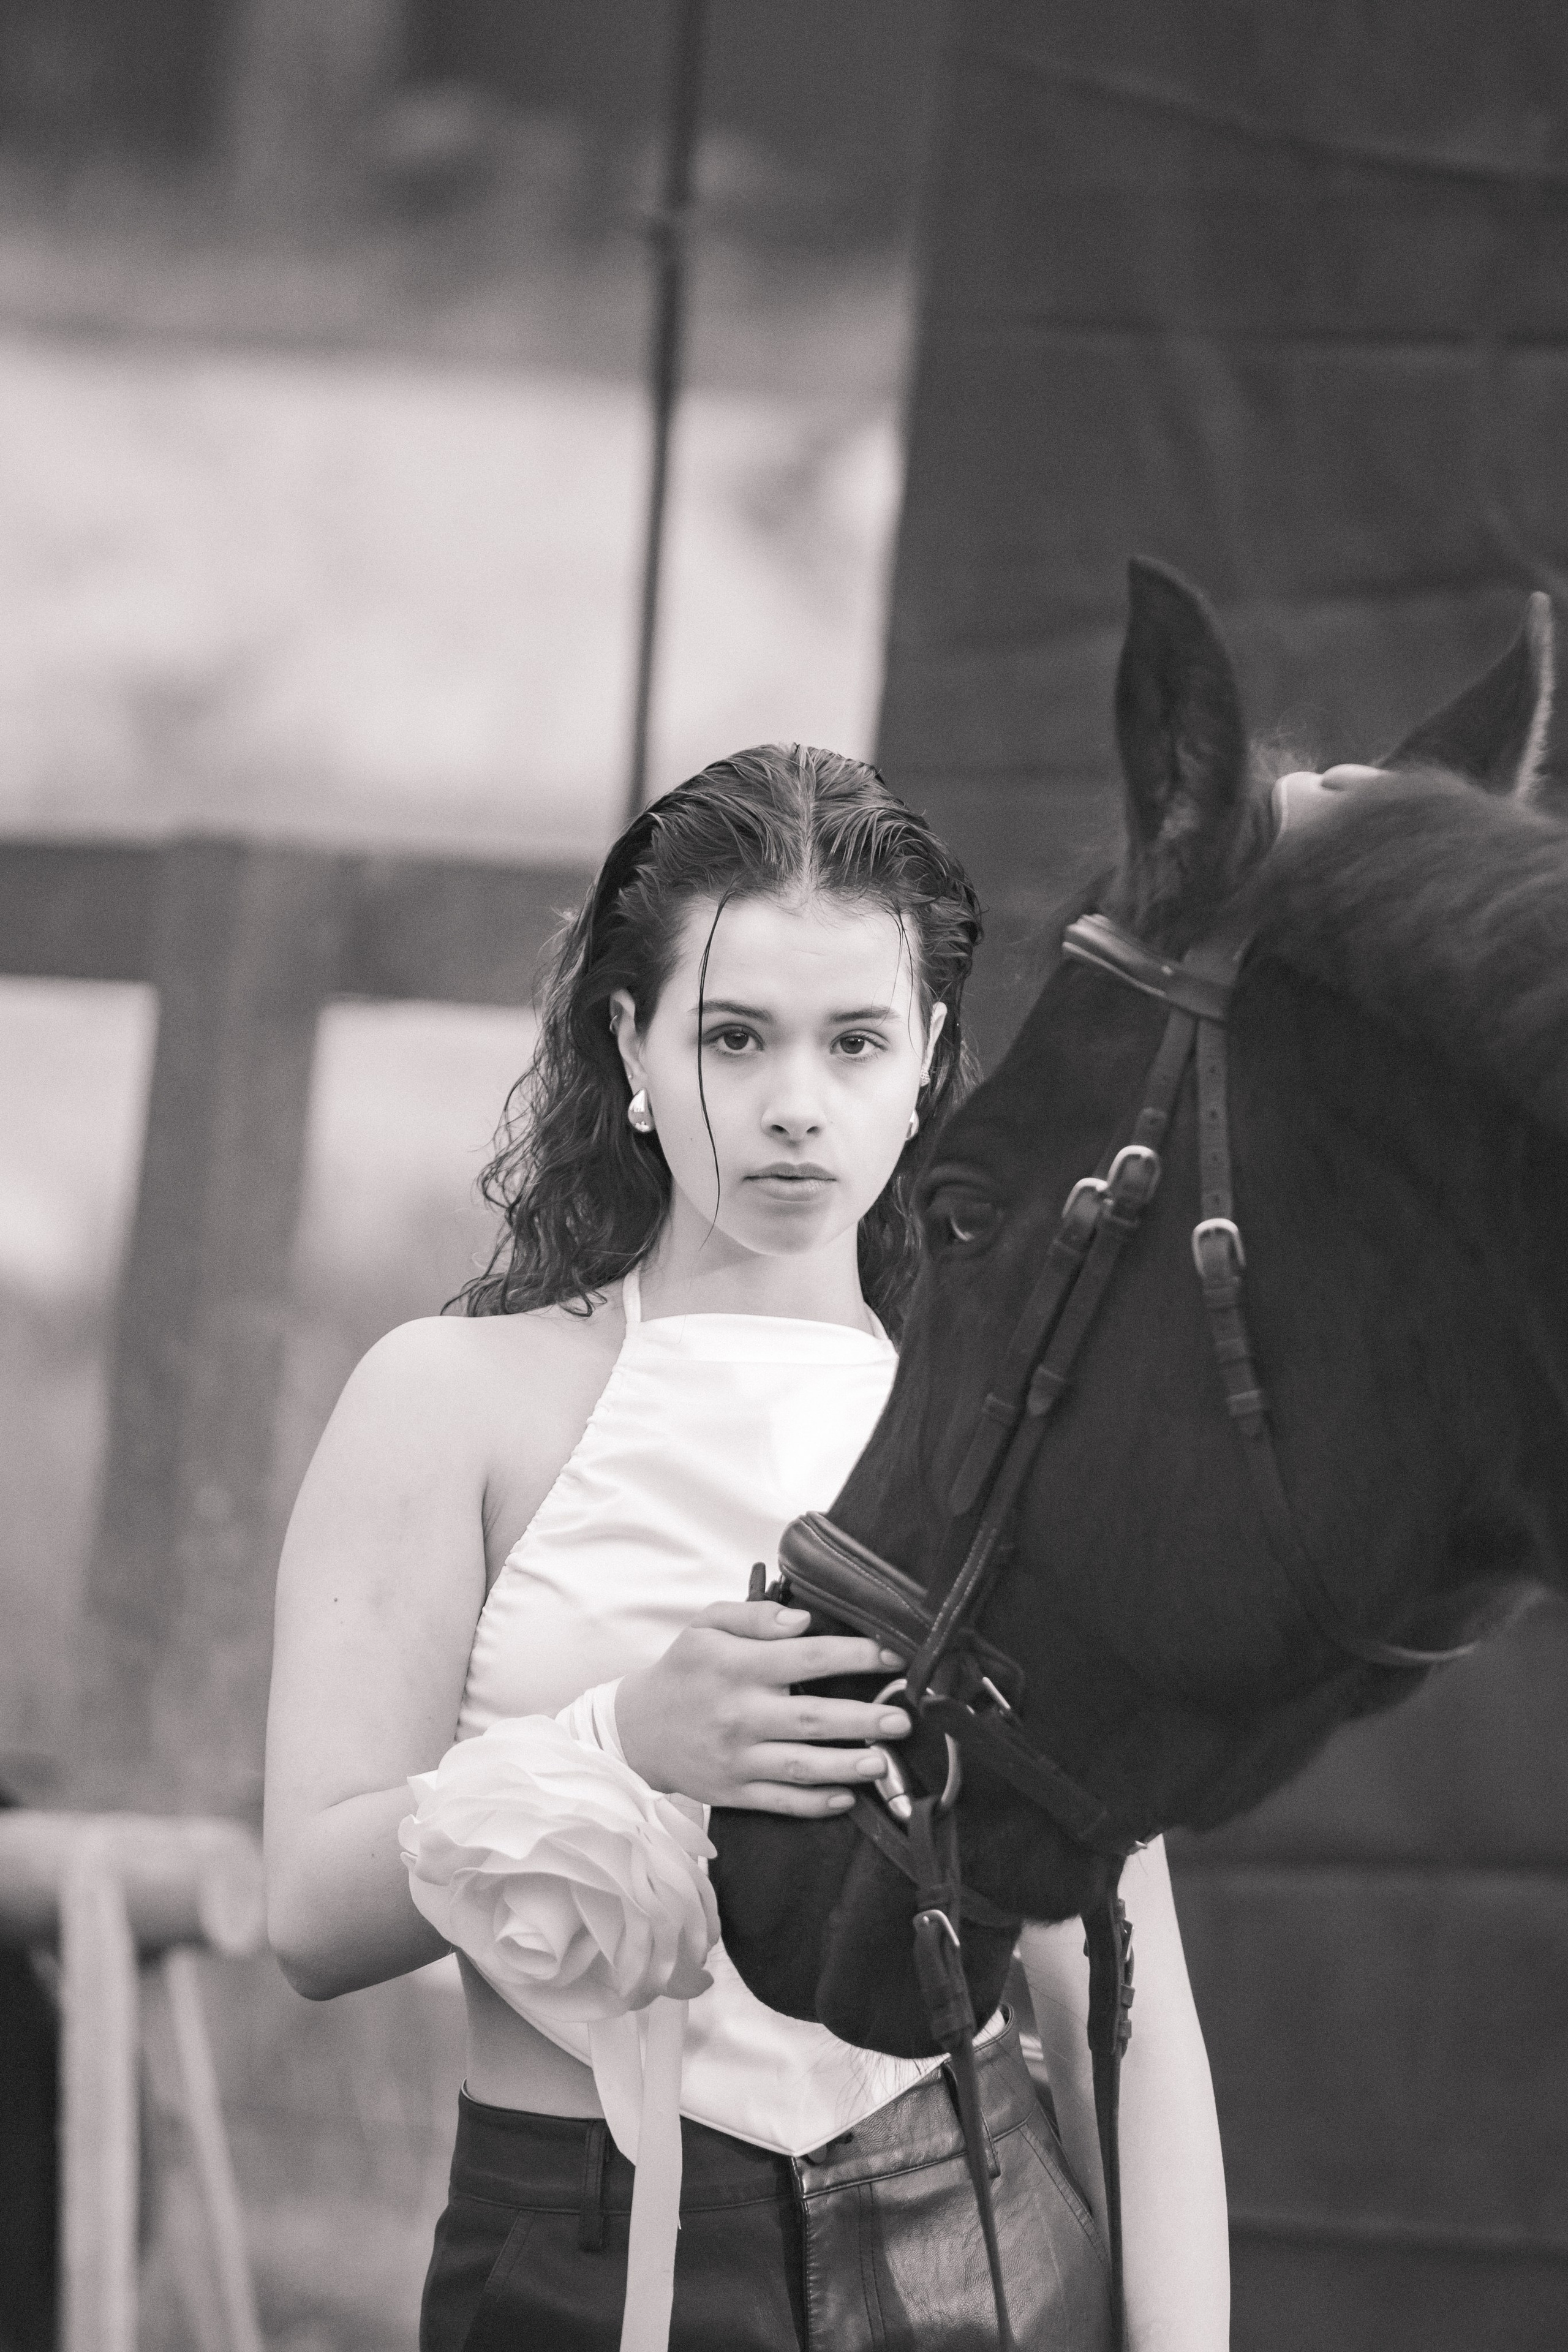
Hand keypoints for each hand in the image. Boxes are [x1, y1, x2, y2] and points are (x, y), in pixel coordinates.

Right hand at [615, 1601, 910, 1815]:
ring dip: (846, 1766)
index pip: (806, 1658)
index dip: (855, 1655)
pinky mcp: (732, 1792)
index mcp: (736, 1667)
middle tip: (903, 1719)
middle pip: (811, 1718)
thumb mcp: (706, 1626)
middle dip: (863, 1719)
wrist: (636, 1729)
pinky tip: (847, 1798)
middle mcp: (739, 1714)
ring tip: (885, 1763)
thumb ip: (754, 1617)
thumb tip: (803, 1621)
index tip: (894, 1655)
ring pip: (800, 1766)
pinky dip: (815, 1803)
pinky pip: (780, 1802)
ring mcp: (736, 1758)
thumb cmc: (683, 1670)